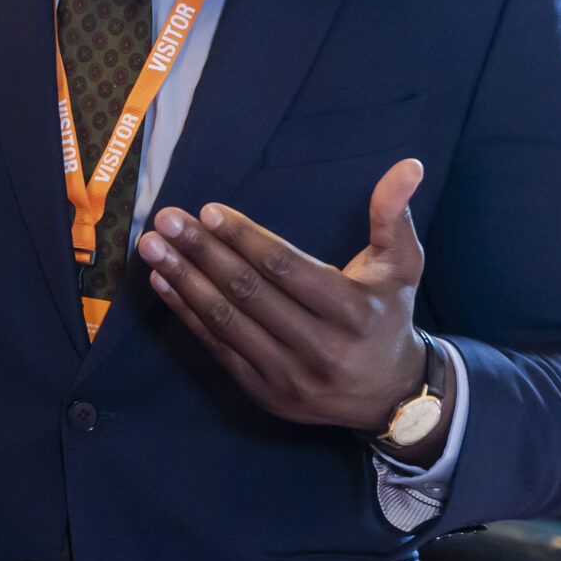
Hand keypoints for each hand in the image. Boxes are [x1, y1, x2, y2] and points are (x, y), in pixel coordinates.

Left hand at [138, 159, 439, 455]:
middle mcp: (320, 348)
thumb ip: (394, 215)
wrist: (390, 395)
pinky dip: (187, 314)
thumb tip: (408, 166)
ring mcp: (290, 376)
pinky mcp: (266, 394)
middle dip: (201, 252)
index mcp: (352, 311)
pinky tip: (163, 284)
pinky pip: (219, 348)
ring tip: (152, 248)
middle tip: (165, 221)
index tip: (208, 212)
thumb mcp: (402, 266)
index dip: (244, 239)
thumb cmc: (388, 315)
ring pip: (226, 322)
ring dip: (183, 281)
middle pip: (248, 293)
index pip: (285, 268)